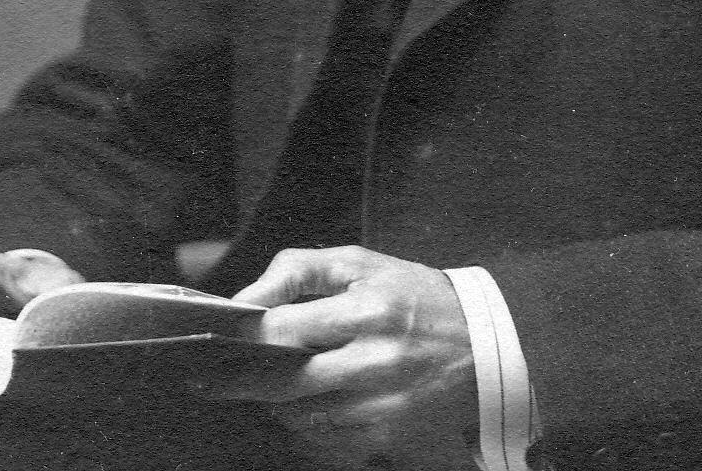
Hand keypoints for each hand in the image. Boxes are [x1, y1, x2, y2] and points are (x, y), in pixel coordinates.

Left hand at [217, 245, 477, 468]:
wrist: (486, 347)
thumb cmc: (415, 297)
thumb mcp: (363, 263)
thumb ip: (300, 269)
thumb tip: (247, 297)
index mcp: (368, 309)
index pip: (285, 328)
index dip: (245, 336)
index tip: (220, 337)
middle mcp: (374, 360)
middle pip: (285, 382)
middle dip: (243, 380)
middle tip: (215, 377)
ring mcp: (381, 403)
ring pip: (301, 415)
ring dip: (277, 402)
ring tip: (271, 383)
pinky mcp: (388, 435)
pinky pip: (327, 438)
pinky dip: (308, 423)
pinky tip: (308, 404)